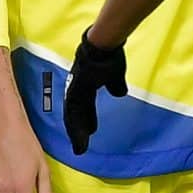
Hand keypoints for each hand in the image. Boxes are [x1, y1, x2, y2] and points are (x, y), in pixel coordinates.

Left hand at [62, 31, 127, 155]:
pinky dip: (77, 124)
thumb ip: (115, 85)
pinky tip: (82, 135)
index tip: (89, 133)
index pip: (82, 106)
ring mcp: (75, 88)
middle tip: (80, 148)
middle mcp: (77, 88)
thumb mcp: (115, 75)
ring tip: (80, 148)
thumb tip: (119, 93)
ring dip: (76, 133)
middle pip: (75, 114)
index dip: (84, 121)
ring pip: (73, 115)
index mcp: (85, 85)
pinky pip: (74, 111)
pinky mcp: (77, 89)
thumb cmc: (110, 55)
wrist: (104, 44)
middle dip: (77, 131)